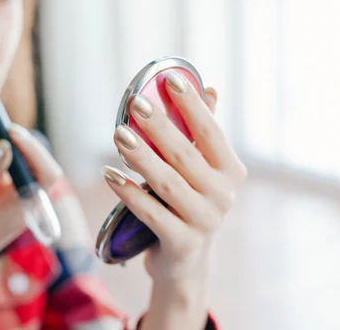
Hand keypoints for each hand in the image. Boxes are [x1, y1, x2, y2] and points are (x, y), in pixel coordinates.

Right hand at [0, 124, 63, 288]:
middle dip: (19, 141)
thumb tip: (3, 147)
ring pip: (21, 164)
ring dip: (4, 144)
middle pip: (38, 165)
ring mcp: (16, 201)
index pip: (45, 175)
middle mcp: (24, 205)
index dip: (33, 149)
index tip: (9, 132)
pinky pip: (6, 170)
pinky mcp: (5, 198)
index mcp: (20, 212)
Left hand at [101, 71, 246, 281]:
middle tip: (135, 103)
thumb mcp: (203, 170)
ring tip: (118, 134)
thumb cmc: (191, 203)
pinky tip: (109, 173)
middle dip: (159, 126)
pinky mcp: (181, 242)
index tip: (170, 78)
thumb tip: (208, 88)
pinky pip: (150, 212)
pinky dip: (128, 192)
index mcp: (231, 171)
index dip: (191, 104)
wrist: (186, 261)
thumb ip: (203, 132)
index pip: (211, 131)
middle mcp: (223, 196)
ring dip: (140, 156)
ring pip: (166, 183)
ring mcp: (204, 221)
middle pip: (185, 155)